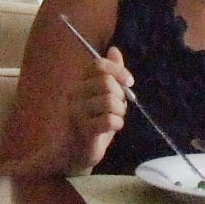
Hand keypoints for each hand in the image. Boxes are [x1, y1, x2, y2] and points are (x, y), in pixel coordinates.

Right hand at [69, 43, 131, 166]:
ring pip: (110, 102)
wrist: (75, 153)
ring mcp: (77, 113)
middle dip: (120, 95)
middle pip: (106, 83)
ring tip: (115, 118)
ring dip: (120, 112)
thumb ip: (110, 75)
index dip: (117, 70)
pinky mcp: (83, 130)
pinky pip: (108, 120)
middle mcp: (75, 95)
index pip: (97, 65)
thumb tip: (114, 49)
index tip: (129, 82)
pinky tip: (113, 128)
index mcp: (80, 84)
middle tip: (119, 108)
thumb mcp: (104, 97)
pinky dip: (117, 123)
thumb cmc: (92, 124)